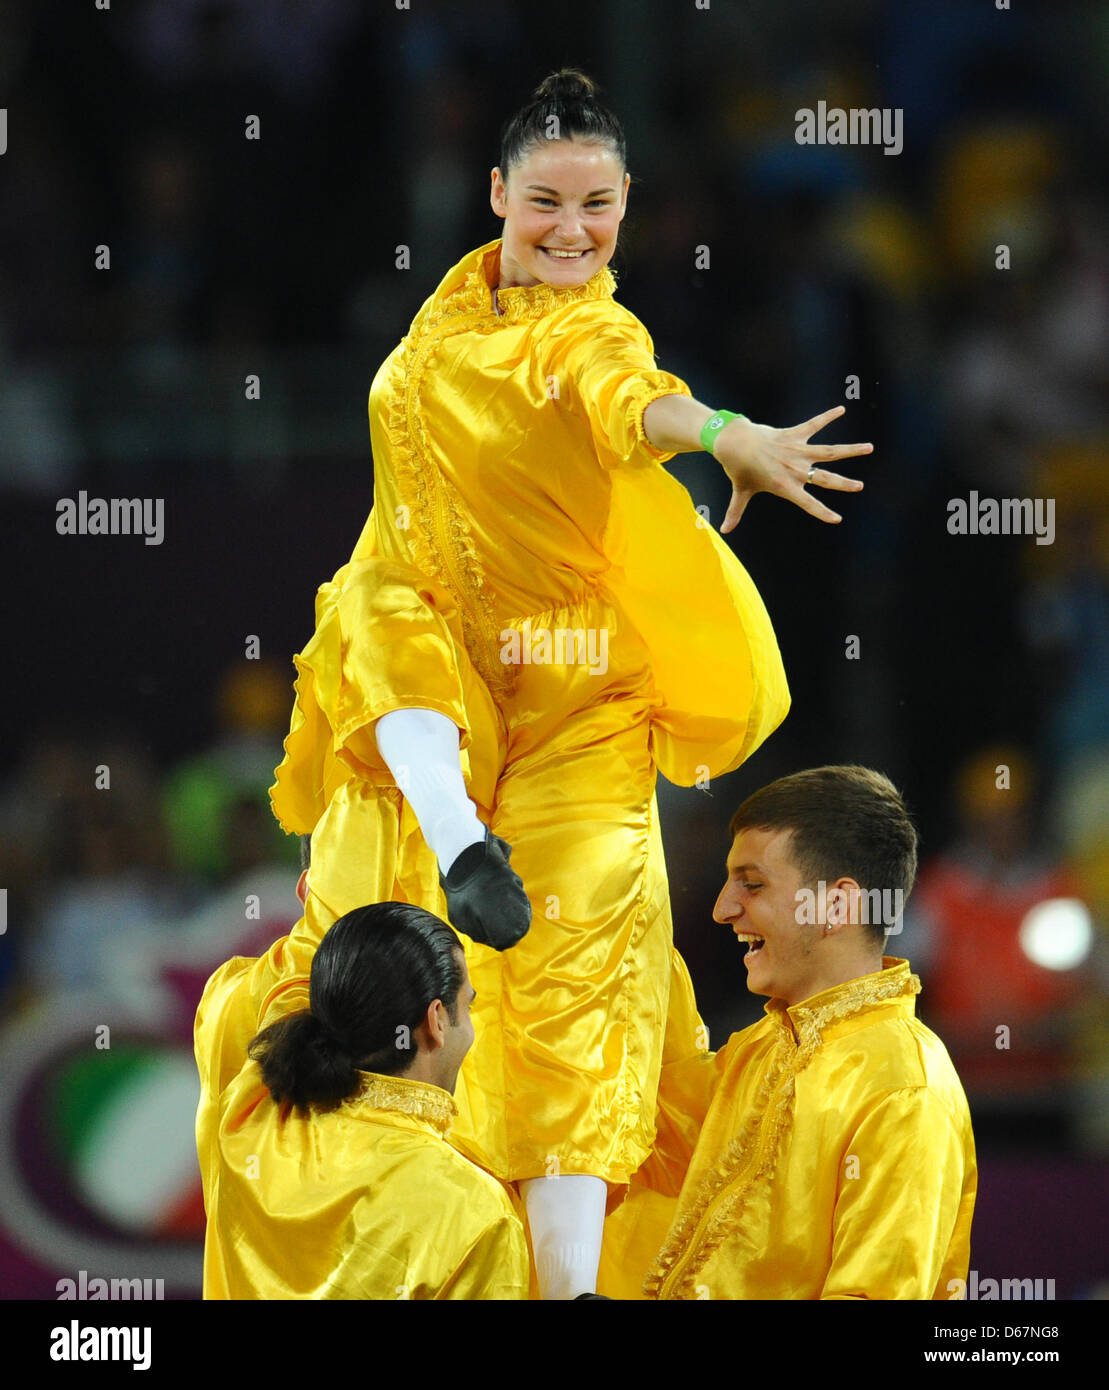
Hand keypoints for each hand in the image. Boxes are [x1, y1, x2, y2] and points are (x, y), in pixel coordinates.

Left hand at [713, 406, 870, 532]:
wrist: (733, 443)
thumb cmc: (738, 469)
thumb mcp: (740, 492)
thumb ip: (735, 511)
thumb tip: (723, 531)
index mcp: (784, 486)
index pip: (807, 503)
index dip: (821, 512)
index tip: (837, 519)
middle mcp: (794, 469)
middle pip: (825, 478)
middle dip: (843, 483)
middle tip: (860, 486)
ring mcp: (796, 451)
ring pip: (828, 451)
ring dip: (850, 450)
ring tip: (869, 447)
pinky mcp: (793, 434)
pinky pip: (813, 424)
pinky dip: (826, 416)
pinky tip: (841, 409)